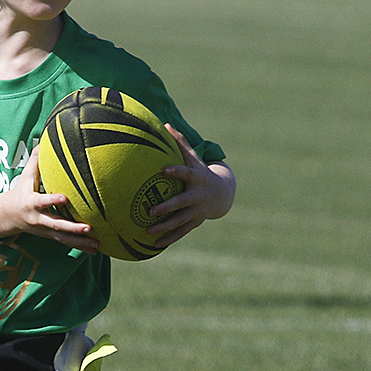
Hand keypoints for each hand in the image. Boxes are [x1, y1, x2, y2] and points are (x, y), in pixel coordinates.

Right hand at [8, 148, 99, 253]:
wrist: (9, 216)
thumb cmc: (21, 191)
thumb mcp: (25, 176)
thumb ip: (36, 160)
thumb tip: (45, 140)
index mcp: (32, 203)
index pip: (42, 201)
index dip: (52, 200)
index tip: (65, 198)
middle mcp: (39, 220)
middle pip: (56, 225)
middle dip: (72, 228)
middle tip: (88, 228)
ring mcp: (45, 230)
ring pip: (64, 238)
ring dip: (81, 242)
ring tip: (98, 244)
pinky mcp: (52, 236)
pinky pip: (67, 243)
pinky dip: (81, 247)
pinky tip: (96, 250)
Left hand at [147, 125, 235, 248]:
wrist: (222, 193)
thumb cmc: (200, 171)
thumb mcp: (193, 158)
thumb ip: (180, 143)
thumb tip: (165, 124)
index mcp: (196, 178)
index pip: (186, 173)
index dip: (176, 172)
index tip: (164, 170)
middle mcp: (197, 195)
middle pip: (181, 203)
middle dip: (167, 208)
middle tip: (150, 211)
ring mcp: (197, 211)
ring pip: (180, 221)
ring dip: (165, 228)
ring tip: (148, 232)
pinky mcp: (195, 222)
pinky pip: (181, 232)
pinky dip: (169, 239)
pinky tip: (154, 246)